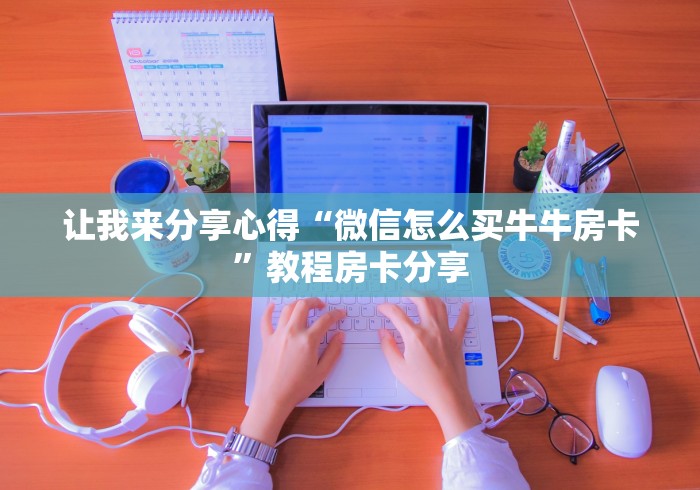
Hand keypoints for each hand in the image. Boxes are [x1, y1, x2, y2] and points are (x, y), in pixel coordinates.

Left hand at [241, 298, 344, 445]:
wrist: (273, 397)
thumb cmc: (297, 387)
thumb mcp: (322, 372)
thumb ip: (333, 352)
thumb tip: (340, 336)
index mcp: (308, 341)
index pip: (325, 320)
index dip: (336, 314)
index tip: (340, 314)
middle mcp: (292, 333)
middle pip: (303, 306)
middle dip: (314, 302)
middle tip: (321, 305)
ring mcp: (278, 335)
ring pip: (287, 309)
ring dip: (297, 304)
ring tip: (304, 307)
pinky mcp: (267, 340)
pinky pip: (266, 321)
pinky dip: (269, 311)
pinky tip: (273, 306)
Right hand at [378, 297, 480, 440]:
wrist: (448, 395)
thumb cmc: (425, 384)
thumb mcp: (399, 368)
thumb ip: (388, 347)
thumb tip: (383, 334)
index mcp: (414, 336)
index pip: (397, 314)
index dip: (387, 308)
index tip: (383, 308)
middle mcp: (431, 330)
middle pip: (422, 301)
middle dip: (411, 293)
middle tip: (404, 293)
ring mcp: (446, 333)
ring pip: (440, 306)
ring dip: (431, 297)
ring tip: (425, 295)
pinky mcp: (457, 341)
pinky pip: (462, 322)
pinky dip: (464, 312)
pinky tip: (466, 306)